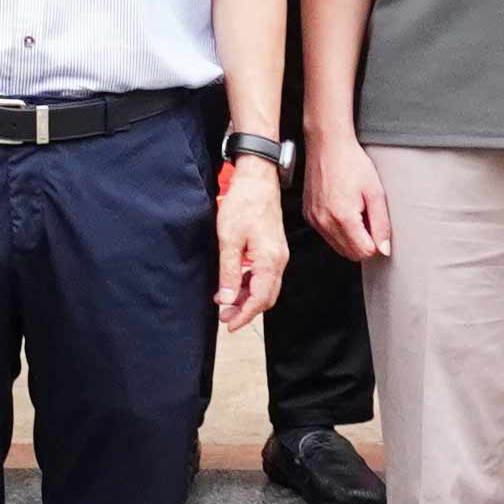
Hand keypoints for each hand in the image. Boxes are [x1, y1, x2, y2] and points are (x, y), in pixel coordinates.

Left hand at [212, 164, 286, 330]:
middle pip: (265, 297)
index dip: (244, 316)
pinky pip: (263, 274)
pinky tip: (233, 283)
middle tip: (224, 316)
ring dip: (246, 297)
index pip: (260, 300)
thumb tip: (227, 299)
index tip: (229, 325)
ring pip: (265, 286)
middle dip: (246, 310)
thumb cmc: (244, 204)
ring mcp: (278, 254)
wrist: (257, 179)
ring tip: (224, 301)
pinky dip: (249, 283)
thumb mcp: (229, 240)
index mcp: (270, 261)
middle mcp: (278, 261)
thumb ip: (229, 272)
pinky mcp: (273, 248)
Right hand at [306, 126, 392, 264]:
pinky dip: (338, 230)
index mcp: (342, 217)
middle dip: (364, 243)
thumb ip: (382, 224)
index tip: (378, 227)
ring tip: (356, 212)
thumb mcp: (375, 192)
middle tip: (369, 219)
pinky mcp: (309, 215)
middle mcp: (324, 221)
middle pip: (350, 254)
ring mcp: (314, 219)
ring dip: (351, 238)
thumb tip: (384, 249)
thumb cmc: (351, 162)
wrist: (328, 144)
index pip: (364, 252)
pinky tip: (343, 209)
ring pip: (338, 247)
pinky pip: (327, 235)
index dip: (376, 244)